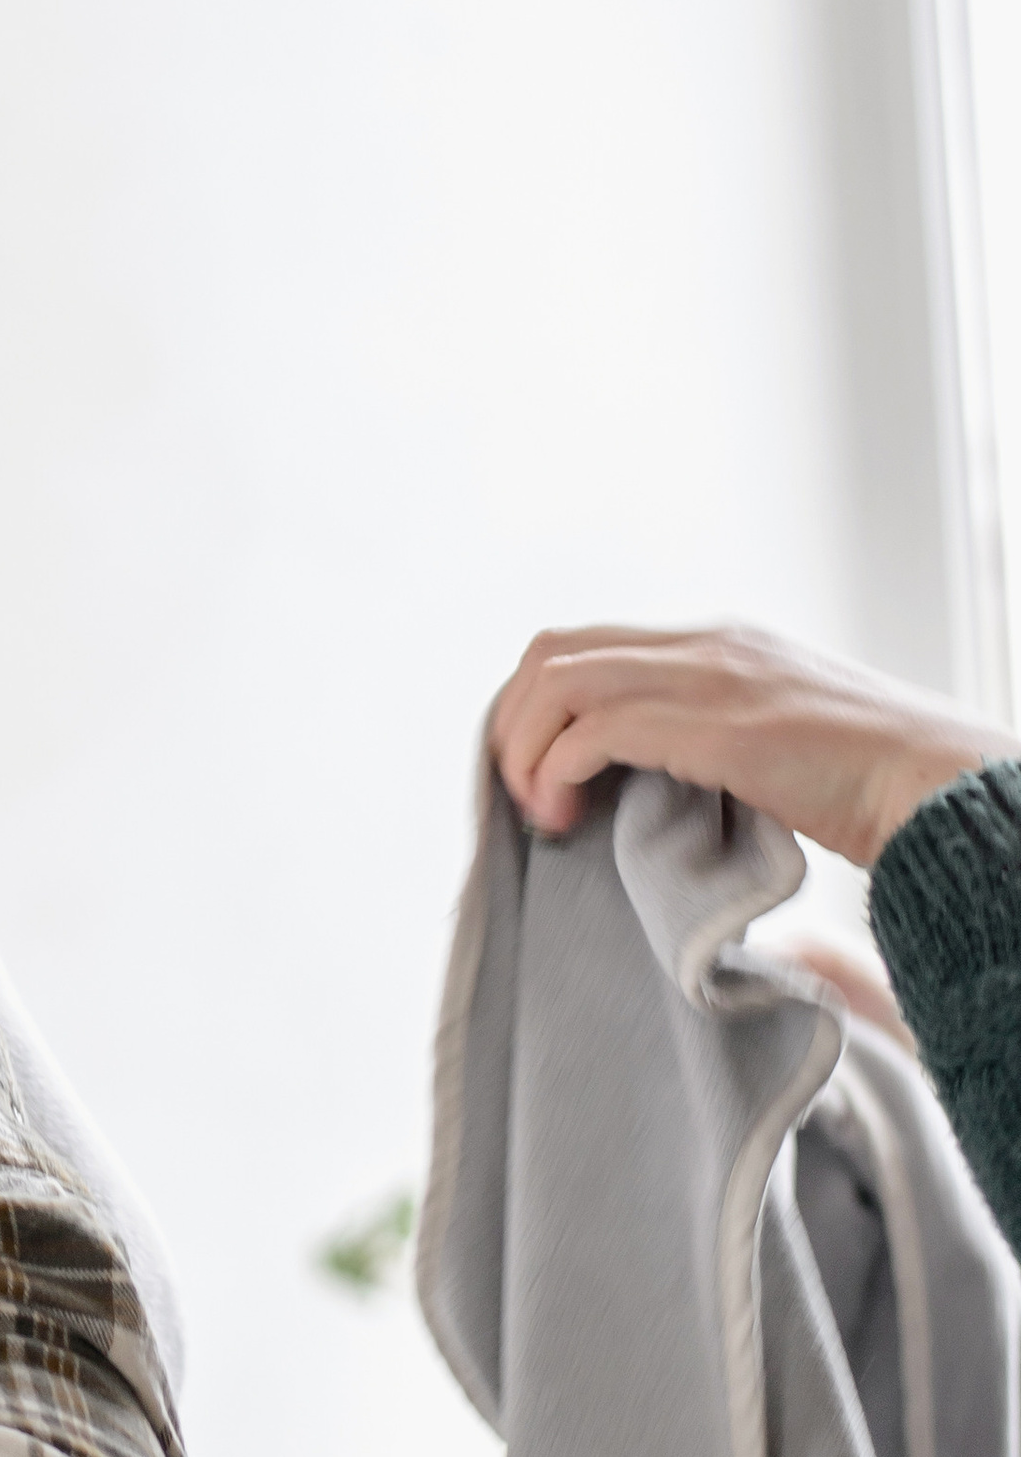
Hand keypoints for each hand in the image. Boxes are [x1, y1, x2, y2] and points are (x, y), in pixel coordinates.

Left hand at [491, 622, 1001, 867]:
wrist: (942, 787)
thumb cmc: (872, 785)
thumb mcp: (775, 739)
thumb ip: (709, 738)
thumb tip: (641, 786)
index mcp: (718, 643)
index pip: (584, 645)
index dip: (536, 706)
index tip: (534, 770)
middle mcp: (708, 644)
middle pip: (554, 652)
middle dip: (514, 723)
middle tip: (519, 793)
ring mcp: (714, 677)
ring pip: (561, 682)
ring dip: (527, 750)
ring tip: (540, 810)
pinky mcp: (720, 726)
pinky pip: (598, 729)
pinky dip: (559, 770)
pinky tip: (566, 813)